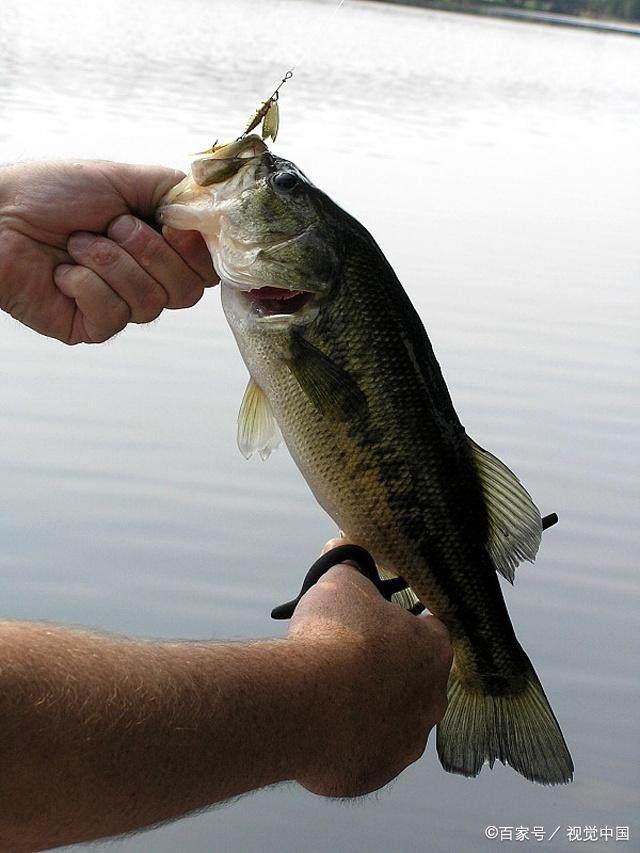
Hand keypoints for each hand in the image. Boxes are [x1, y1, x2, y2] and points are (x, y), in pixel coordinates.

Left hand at [0, 160, 216, 342]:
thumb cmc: (50, 192)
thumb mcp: (122, 177)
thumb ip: (174, 190)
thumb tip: (215, 206)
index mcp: (156, 247)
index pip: (205, 270)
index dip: (196, 253)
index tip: (174, 227)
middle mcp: (143, 279)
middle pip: (186, 292)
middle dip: (149, 252)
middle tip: (112, 226)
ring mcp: (118, 307)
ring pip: (149, 303)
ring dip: (110, 262)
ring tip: (77, 243)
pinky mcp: (91, 327)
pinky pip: (114, 316)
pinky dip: (86, 284)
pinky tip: (62, 272)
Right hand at [287, 539, 452, 797]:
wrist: (305, 705)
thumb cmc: (333, 635)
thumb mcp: (339, 581)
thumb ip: (349, 563)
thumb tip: (344, 544)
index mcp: (433, 649)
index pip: (431, 630)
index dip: (401, 624)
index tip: (374, 622)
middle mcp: (432, 699)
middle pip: (414, 679)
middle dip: (386, 669)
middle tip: (348, 658)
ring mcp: (407, 742)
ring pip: (393, 720)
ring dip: (369, 708)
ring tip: (329, 695)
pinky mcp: (377, 773)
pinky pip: (366, 753)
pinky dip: (348, 741)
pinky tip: (321, 725)